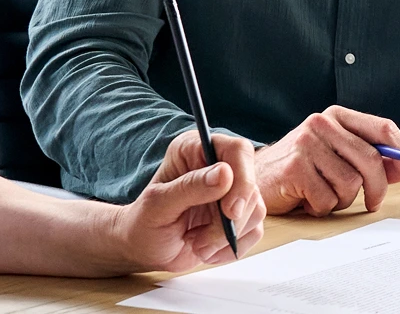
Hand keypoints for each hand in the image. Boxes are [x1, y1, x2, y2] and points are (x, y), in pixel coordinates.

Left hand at [108, 132, 265, 270]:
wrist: (145, 250)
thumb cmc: (144, 223)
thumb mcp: (158, 205)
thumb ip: (190, 187)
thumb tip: (225, 174)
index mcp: (195, 150)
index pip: (237, 151)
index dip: (242, 179)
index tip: (230, 211)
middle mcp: (218, 166)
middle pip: (250, 186)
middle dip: (229, 221)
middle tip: (202, 241)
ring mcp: (232, 192)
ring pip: (255, 210)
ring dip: (226, 237)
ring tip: (197, 244)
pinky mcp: (240, 215)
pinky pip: (254, 230)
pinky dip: (231, 246)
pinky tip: (207, 249)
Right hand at [255, 106, 399, 215]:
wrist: (254, 177)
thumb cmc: (299, 168)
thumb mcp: (336, 155)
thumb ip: (369, 158)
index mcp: (336, 116)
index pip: (382, 128)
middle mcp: (322, 124)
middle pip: (371, 159)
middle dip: (378, 188)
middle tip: (373, 202)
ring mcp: (307, 144)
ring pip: (351, 183)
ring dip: (342, 200)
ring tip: (325, 195)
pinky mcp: (295, 168)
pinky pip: (328, 199)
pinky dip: (322, 208)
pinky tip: (308, 200)